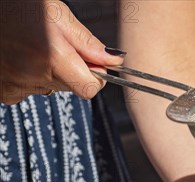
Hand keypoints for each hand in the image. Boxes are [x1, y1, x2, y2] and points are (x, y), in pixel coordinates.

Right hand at [0, 0, 125, 103]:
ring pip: (51, 87)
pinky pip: (29, 90)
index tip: (91, 61)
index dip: (95, 75)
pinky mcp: (4, 91)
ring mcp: (16, 86)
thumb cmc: (15, 6)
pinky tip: (20, 57)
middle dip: (73, 70)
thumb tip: (115, 61)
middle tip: (56, 45)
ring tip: (33, 47)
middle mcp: (33, 76)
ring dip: (50, 72)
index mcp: (51, 56)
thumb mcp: (56, 14)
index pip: (90, 88)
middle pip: (72, 87)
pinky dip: (30, 76)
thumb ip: (87, 42)